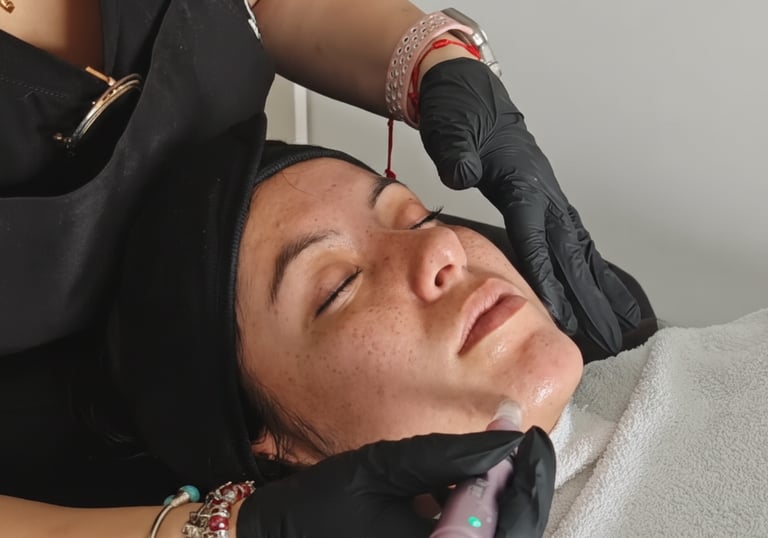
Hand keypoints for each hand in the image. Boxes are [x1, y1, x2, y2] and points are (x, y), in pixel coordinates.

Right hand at [236, 429, 554, 537]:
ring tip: (497, 463)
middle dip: (522, 492)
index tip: (530, 436)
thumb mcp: (381, 469)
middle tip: (519, 448)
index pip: (510, 521)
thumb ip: (447, 454)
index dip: (529, 476)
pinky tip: (468, 490)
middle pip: (514, 534)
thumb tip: (505, 431)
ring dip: (505, 505)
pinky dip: (481, 518)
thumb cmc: (318, 509)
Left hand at [418, 58, 640, 353]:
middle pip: (569, 251)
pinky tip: (596, 288)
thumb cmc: (458, 111)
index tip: (559, 312)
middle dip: (586, 296)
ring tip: (616, 323)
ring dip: (596, 287)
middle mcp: (542, 191)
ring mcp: (547, 194)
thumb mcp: (450, 127)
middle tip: (604, 335)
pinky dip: (588, 267)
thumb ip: (457, 151)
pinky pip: (572, 239)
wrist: (469, 92)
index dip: (548, 275)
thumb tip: (464, 172)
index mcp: (520, 180)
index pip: (536, 237)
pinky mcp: (544, 198)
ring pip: (579, 247)